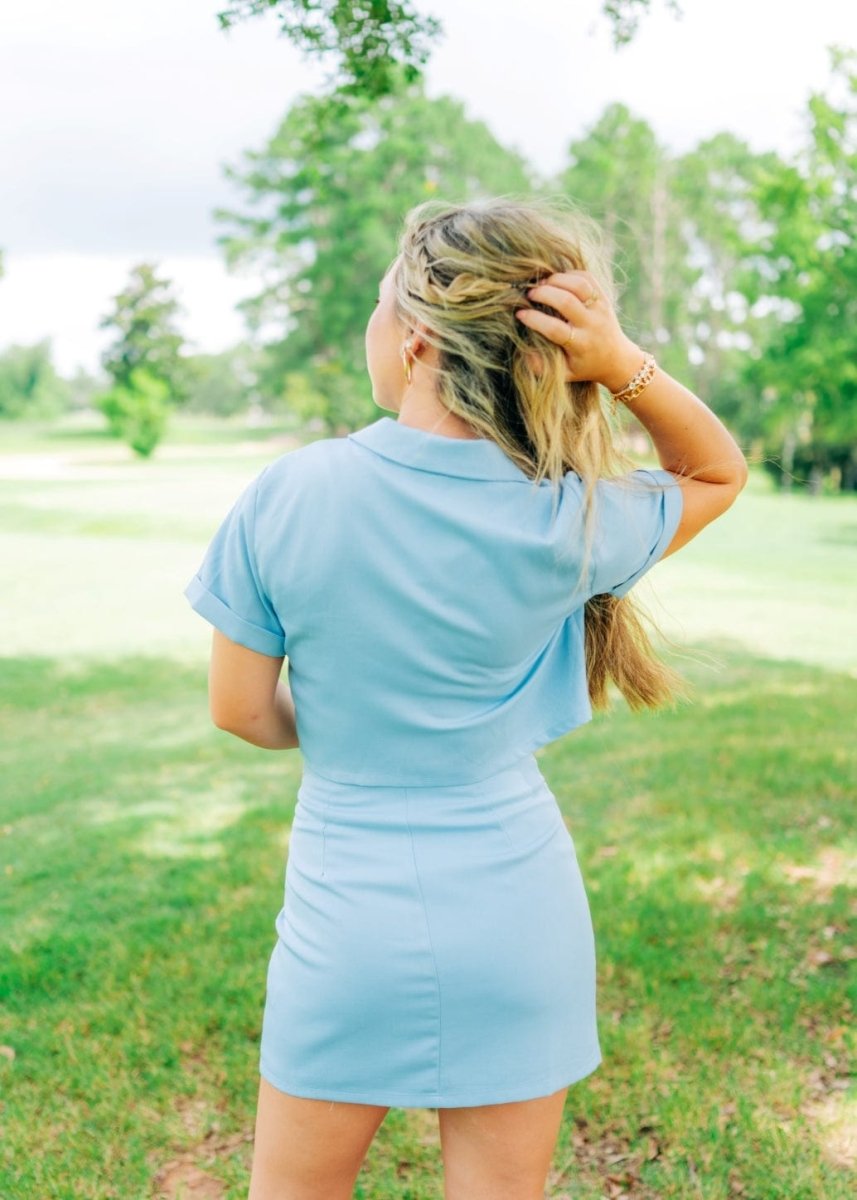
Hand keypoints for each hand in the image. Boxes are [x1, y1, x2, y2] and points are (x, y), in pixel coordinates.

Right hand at [514, 269, 644, 392]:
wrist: (617, 359)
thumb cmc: (585, 367)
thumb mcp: (564, 374)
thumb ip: (542, 367)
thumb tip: (524, 352)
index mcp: (580, 344)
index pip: (554, 329)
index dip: (534, 319)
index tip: (520, 314)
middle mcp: (592, 325)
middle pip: (566, 301)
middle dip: (543, 293)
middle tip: (529, 294)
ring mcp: (600, 308)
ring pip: (578, 285)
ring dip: (557, 280)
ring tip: (543, 284)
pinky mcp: (604, 297)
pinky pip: (588, 278)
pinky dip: (570, 274)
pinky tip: (558, 280)